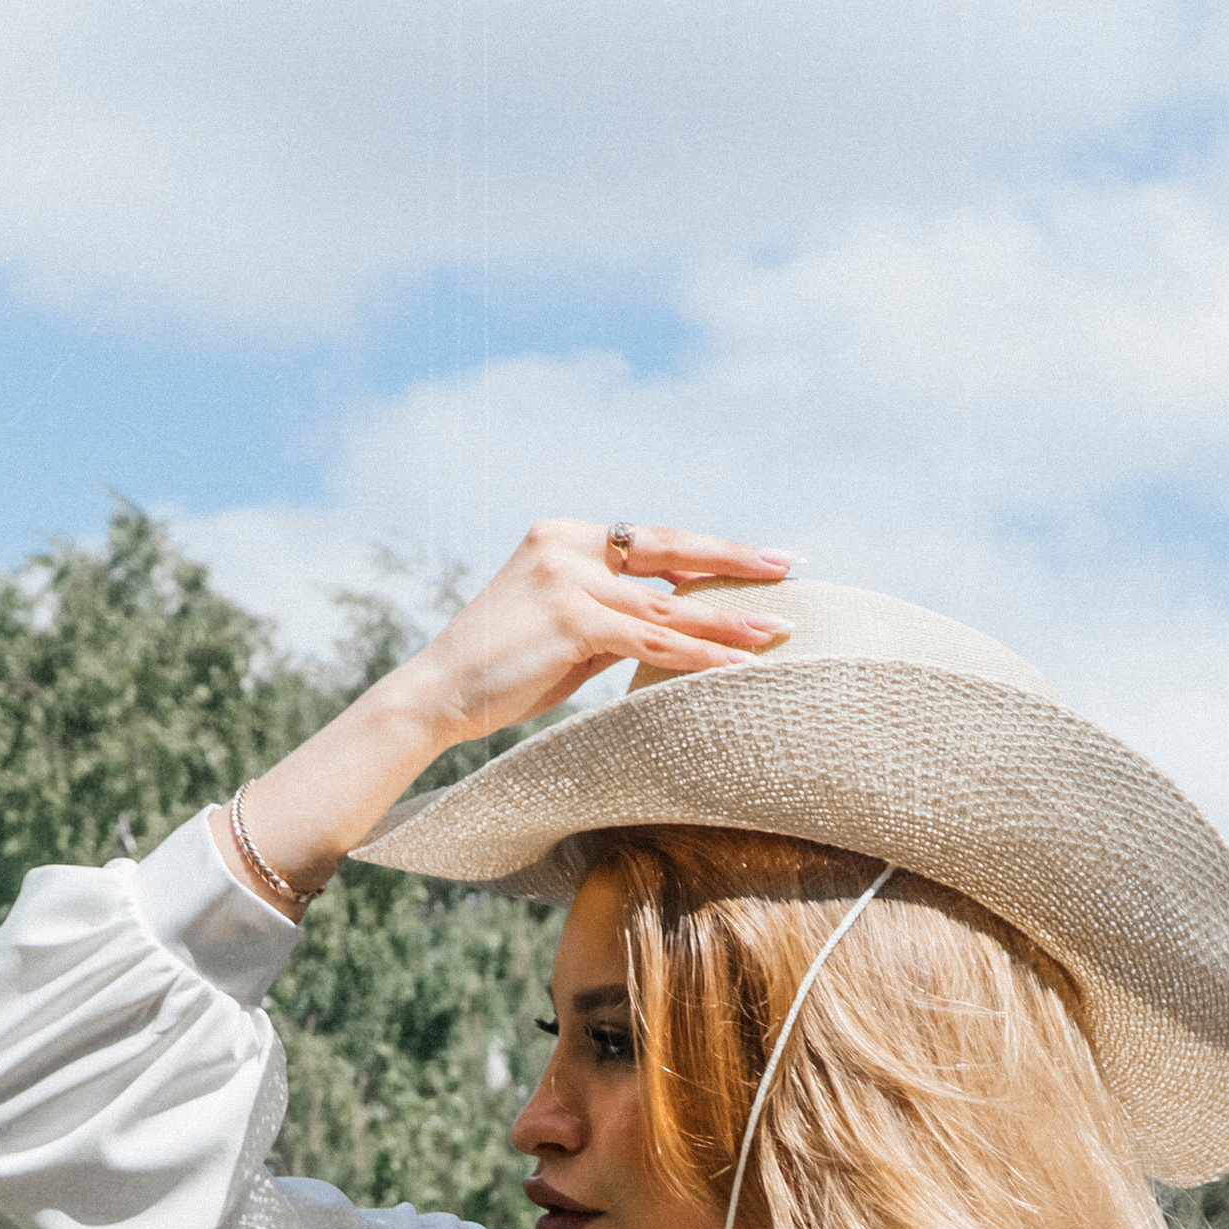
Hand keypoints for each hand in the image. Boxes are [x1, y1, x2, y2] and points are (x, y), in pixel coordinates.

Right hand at [392, 520, 794, 747]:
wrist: (438, 693)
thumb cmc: (503, 671)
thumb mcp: (566, 630)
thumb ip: (615, 616)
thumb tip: (673, 626)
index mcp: (566, 535)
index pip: (655, 541)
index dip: (710, 550)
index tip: (761, 558)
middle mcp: (569, 544)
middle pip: (671, 551)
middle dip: (736, 560)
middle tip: (790, 567)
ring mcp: (569, 578)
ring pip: (668, 605)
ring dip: (728, 622)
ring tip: (779, 632)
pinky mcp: (572, 620)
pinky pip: (650, 640)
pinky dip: (697, 656)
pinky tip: (736, 665)